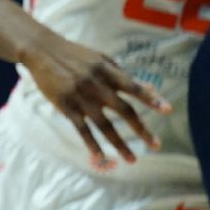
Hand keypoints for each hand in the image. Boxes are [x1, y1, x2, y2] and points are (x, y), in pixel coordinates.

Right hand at [22, 34, 171, 166]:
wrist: (42, 50)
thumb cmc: (74, 54)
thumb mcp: (99, 59)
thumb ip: (121, 74)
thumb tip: (147, 89)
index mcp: (106, 71)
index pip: (133, 87)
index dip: (150, 98)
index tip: (168, 110)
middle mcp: (96, 85)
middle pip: (123, 110)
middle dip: (141, 129)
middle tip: (156, 145)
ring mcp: (80, 97)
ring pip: (104, 125)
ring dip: (120, 143)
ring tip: (132, 159)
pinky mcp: (66, 106)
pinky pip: (82, 129)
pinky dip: (92, 144)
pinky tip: (101, 157)